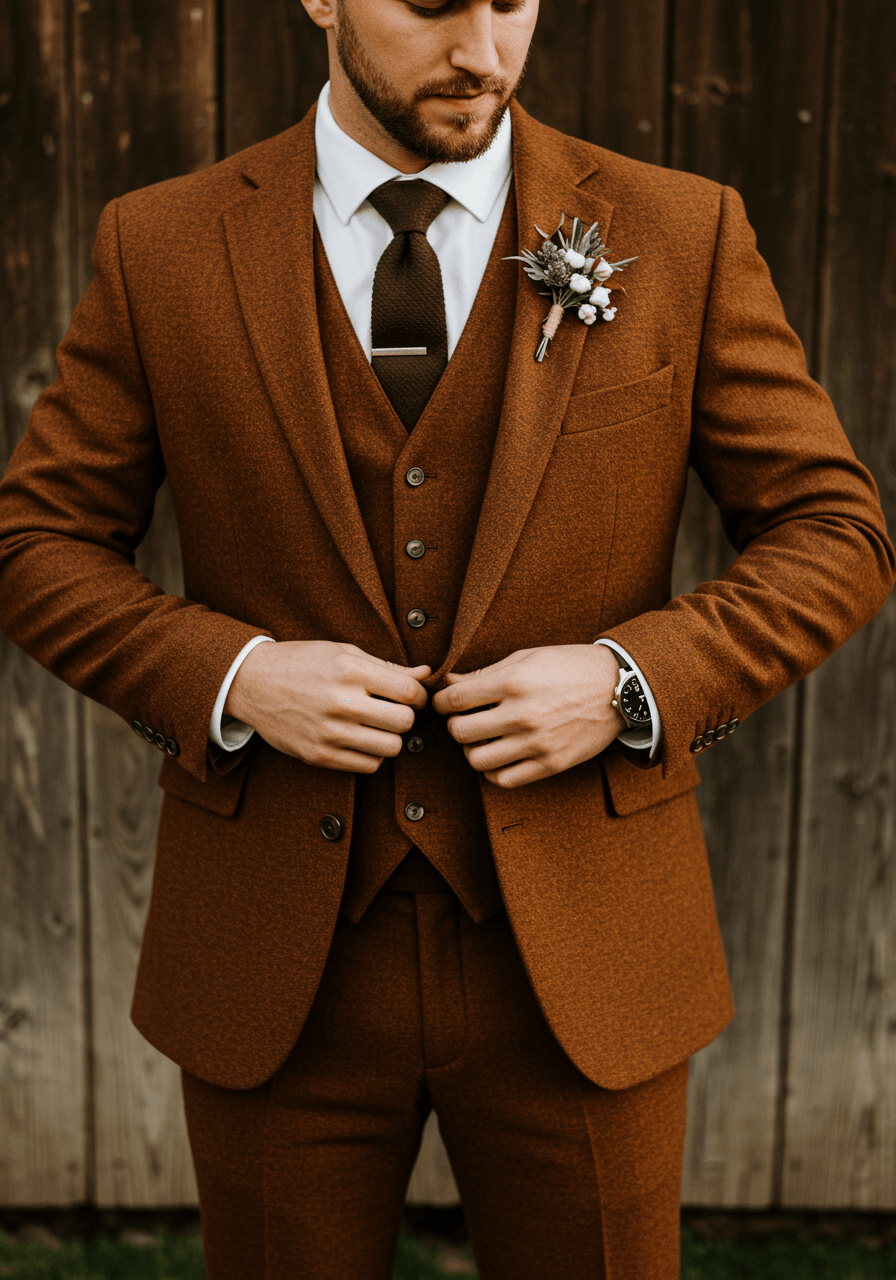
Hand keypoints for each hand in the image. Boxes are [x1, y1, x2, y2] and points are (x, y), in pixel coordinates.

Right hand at [224, 640, 430, 772]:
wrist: (252, 683)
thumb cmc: (302, 663)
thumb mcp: (344, 652)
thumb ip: (387, 667)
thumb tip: (427, 675)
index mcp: (350, 671)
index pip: (410, 692)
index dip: (419, 696)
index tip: (411, 696)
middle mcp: (341, 702)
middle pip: (404, 723)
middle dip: (405, 717)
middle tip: (393, 711)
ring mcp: (329, 733)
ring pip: (390, 748)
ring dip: (390, 738)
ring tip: (376, 726)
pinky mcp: (319, 756)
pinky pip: (368, 766)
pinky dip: (372, 755)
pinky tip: (361, 740)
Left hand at [431, 644, 624, 788]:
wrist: (619, 688)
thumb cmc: (570, 668)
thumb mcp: (527, 657)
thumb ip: (487, 673)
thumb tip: (450, 684)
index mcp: (514, 682)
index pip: (454, 699)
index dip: (441, 703)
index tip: (445, 704)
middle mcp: (523, 714)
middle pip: (461, 732)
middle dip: (456, 726)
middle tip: (465, 721)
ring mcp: (537, 742)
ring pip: (478, 760)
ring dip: (473, 751)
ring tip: (483, 740)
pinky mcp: (551, 763)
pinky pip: (505, 779)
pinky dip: (494, 772)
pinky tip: (499, 757)